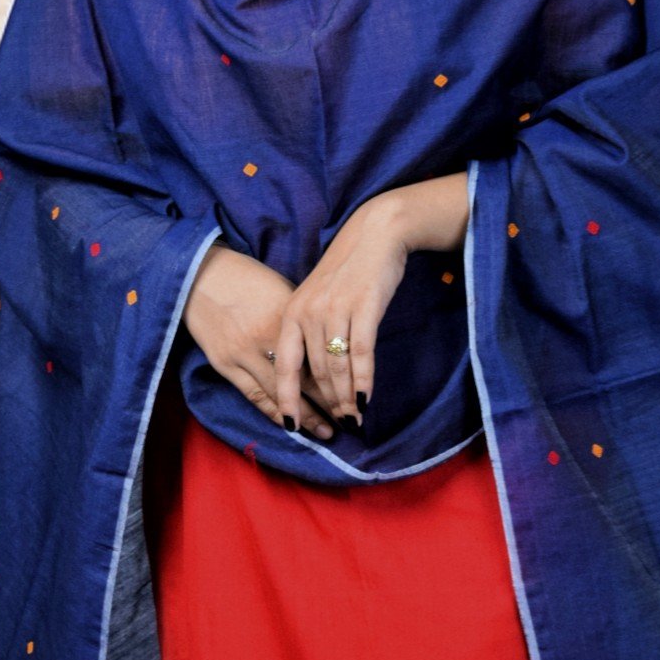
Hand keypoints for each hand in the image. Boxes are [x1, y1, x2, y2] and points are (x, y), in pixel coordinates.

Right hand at [181, 243, 341, 439]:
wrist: (201, 276)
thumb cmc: (248, 279)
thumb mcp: (282, 291)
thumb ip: (303, 321)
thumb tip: (327, 344)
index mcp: (286, 317)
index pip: (319, 357)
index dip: (339, 380)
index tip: (357, 395)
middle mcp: (265, 339)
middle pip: (303, 379)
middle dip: (327, 404)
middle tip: (348, 421)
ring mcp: (243, 354)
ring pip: (280, 393)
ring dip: (304, 416)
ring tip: (324, 432)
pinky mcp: (224, 364)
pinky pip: (253, 395)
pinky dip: (273, 411)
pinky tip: (290, 425)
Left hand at [271, 173, 467, 428]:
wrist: (375, 233)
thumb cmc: (347, 270)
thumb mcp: (317, 297)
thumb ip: (309, 329)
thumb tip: (313, 373)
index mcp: (291, 313)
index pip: (284, 365)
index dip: (286, 398)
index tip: (290, 425)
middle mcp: (308, 314)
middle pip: (316, 373)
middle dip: (327, 404)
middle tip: (338, 426)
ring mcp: (335, 311)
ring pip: (338, 368)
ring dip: (346, 398)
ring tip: (353, 418)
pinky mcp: (363, 308)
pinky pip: (361, 354)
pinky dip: (364, 381)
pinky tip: (366, 399)